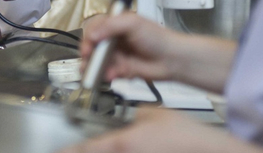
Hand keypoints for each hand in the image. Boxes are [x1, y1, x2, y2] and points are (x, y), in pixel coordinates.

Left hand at [58, 108, 259, 152]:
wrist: (206, 149)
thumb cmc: (183, 135)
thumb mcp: (153, 113)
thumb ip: (134, 114)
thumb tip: (129, 118)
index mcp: (122, 143)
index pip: (85, 149)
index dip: (68, 152)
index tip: (57, 152)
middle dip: (85, 151)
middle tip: (77, 148)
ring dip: (103, 150)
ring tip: (102, 145)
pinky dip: (122, 152)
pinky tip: (127, 148)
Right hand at [81, 12, 178, 81]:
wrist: (172, 59)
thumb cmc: (157, 37)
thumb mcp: (133, 23)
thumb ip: (110, 26)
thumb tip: (92, 35)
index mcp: (115, 25)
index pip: (94, 29)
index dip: (88, 38)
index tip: (88, 46)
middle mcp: (114, 40)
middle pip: (93, 47)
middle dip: (88, 55)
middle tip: (88, 60)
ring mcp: (117, 56)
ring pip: (98, 62)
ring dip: (95, 67)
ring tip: (96, 72)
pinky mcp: (121, 70)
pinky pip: (108, 74)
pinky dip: (107, 75)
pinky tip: (112, 75)